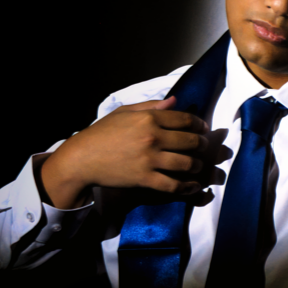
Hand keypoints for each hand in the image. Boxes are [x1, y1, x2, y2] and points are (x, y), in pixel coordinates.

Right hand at [40, 95, 229, 209]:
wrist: (82, 158)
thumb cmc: (102, 133)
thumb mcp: (124, 112)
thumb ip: (151, 106)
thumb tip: (175, 101)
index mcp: (148, 118)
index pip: (184, 120)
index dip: (199, 124)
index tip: (204, 128)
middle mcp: (152, 137)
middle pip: (190, 141)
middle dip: (202, 145)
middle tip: (205, 148)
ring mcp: (150, 159)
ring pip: (186, 163)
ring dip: (198, 166)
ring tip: (200, 167)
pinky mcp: (145, 178)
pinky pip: (173, 184)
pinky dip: (188, 187)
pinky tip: (194, 186)